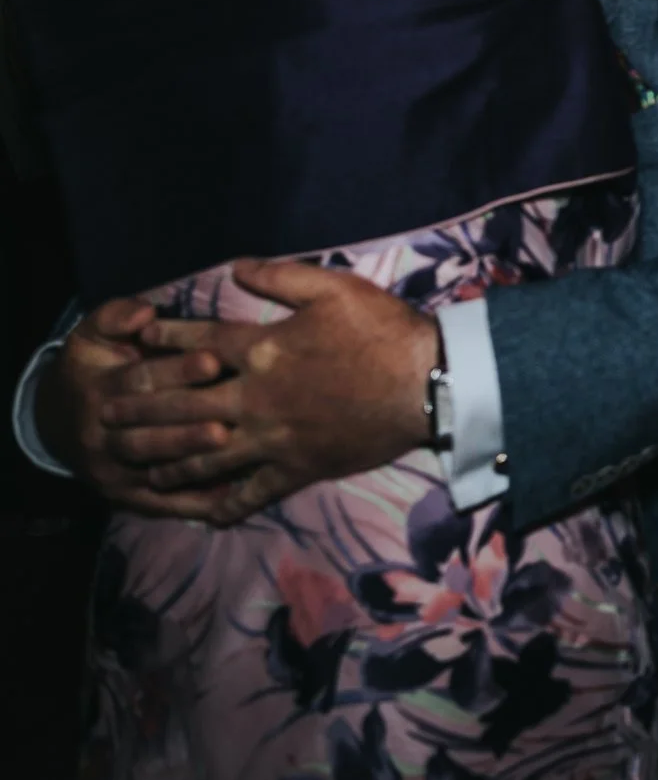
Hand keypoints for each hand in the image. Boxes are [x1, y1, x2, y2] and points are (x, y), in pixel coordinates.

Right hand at [36, 300, 239, 517]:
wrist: (58, 420)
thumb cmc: (94, 366)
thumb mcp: (93, 334)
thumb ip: (115, 317)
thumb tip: (145, 312)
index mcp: (101, 388)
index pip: (140, 380)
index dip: (176, 370)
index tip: (214, 360)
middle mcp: (103, 433)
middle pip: (148, 428)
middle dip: (189, 422)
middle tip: (229, 417)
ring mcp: (113, 468)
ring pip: (154, 466)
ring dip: (191, 460)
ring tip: (228, 450)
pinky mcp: (124, 494)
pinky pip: (159, 503)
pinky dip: (191, 503)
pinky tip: (227, 499)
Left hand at [100, 258, 437, 524]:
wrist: (427, 383)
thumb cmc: (383, 331)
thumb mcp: (335, 288)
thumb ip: (281, 277)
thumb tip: (235, 267)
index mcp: (263, 350)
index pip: (197, 344)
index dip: (162, 341)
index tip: (135, 342)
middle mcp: (256, 397)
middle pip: (184, 405)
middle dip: (141, 408)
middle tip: (107, 414)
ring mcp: (274, 438)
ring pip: (205, 455)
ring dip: (166, 459)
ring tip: (138, 463)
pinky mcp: (297, 468)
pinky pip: (252, 493)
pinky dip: (224, 505)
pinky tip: (203, 513)